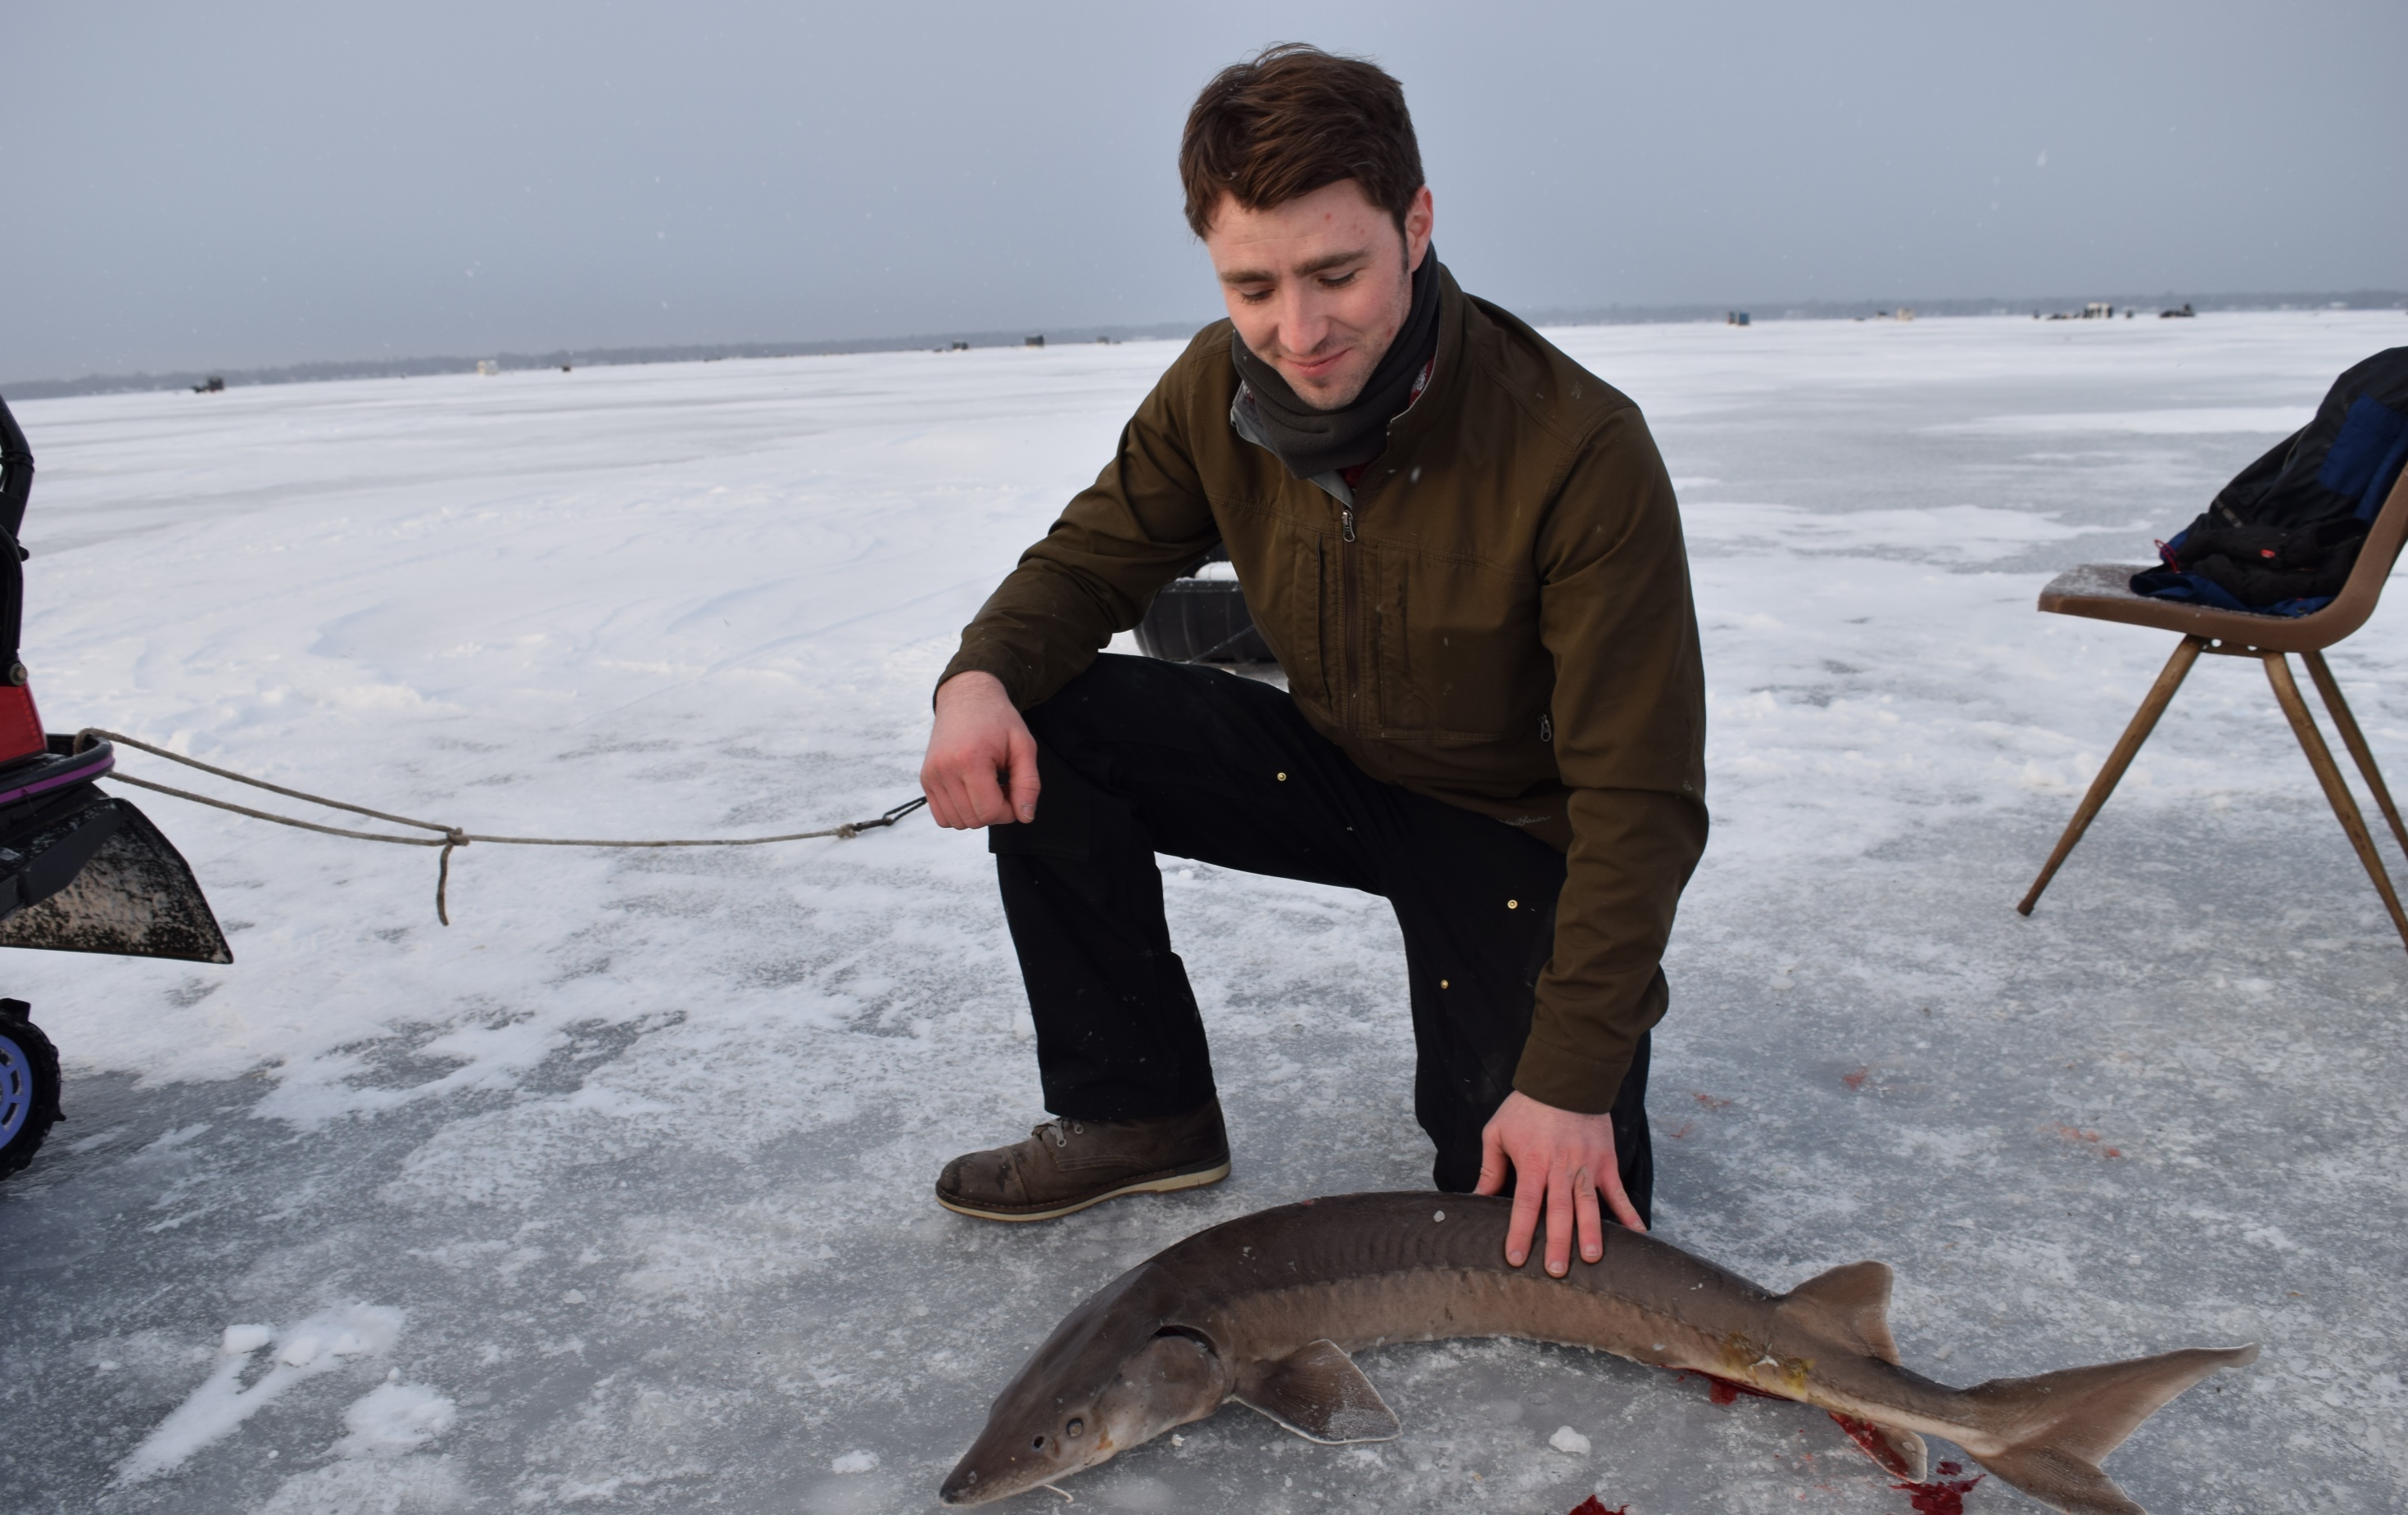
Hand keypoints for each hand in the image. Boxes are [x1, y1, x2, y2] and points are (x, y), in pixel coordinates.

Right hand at [921, 672, 1039, 829]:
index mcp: (970, 760)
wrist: (967, 697)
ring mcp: (931, 775)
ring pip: (957, 822)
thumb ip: (1028, 783)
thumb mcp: (1024, 746)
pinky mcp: (925, 779)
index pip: (990, 811)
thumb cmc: (998, 720)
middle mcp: (944, 770)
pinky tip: (972, 792)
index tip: (1015, 791)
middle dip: (995, 811)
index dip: (1010, 811)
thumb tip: (1025, 817)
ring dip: (977, 813)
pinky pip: (942, 816)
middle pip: (974, 820)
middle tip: (1003, 786)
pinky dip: (960, 812)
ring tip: (988, 787)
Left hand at [1474, 1089, 1644, 1276]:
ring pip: (1589, 1205)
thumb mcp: (1497, 1132)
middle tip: (1557, 1271)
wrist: (1565, 1080)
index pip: (1526, 1204)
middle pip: (1559, 1211)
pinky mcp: (1605, 1161)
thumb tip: (1477, 1198)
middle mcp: (1561, 1168)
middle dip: (1558, 1242)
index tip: (1516, 1258)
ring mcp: (1586, 1166)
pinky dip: (1628, 1212)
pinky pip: (1617, 1191)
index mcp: (1533, 1163)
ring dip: (1591, 1233)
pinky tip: (1638, 1234)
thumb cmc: (1526, 1108)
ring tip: (1592, 1259)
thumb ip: (1490, 1168)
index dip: (1521, 1232)